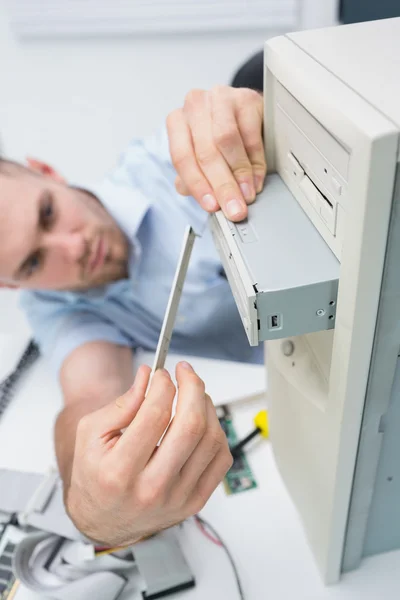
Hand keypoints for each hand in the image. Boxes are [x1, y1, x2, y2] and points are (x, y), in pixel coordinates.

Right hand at [66, 362, 231, 546]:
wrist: (104, 520)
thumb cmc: (96, 475)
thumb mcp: (91, 434)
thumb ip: (121, 404)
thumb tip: (148, 376)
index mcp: (119, 471)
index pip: (155, 416)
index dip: (163, 385)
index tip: (161, 374)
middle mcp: (151, 489)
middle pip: (190, 426)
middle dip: (192, 388)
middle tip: (185, 372)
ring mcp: (177, 498)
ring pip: (211, 439)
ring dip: (206, 406)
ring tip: (193, 394)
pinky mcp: (195, 501)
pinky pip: (221, 459)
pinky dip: (217, 431)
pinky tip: (203, 421)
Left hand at [167, 86, 265, 221]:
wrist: (244, 113)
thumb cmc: (218, 135)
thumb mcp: (200, 157)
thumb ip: (192, 177)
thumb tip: (195, 195)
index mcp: (177, 122)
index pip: (181, 157)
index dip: (198, 185)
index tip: (212, 206)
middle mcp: (195, 106)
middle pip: (205, 151)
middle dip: (222, 185)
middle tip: (234, 207)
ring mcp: (220, 98)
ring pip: (226, 140)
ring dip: (239, 173)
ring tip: (247, 194)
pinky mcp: (246, 98)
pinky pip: (250, 134)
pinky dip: (256, 162)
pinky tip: (257, 179)